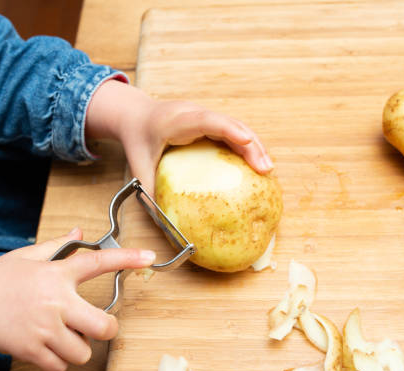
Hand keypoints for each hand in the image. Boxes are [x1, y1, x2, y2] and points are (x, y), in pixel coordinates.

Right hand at [0, 228, 154, 370]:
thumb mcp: (26, 256)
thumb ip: (58, 245)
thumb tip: (80, 231)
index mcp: (56, 274)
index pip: (98, 262)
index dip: (127, 258)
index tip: (148, 257)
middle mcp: (56, 302)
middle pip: (104, 327)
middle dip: (106, 329)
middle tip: (95, 326)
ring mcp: (45, 329)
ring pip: (84, 353)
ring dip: (78, 347)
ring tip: (62, 335)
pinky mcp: (33, 351)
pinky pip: (61, 366)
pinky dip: (58, 361)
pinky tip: (46, 346)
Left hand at [85, 80, 273, 192]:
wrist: (135, 115)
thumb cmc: (137, 141)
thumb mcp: (138, 168)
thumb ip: (150, 193)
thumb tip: (165, 224)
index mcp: (174, 121)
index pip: (204, 121)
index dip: (227, 128)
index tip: (246, 140)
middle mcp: (193, 113)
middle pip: (228, 123)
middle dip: (250, 144)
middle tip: (266, 169)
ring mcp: (204, 114)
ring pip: (236, 125)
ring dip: (254, 145)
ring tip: (268, 170)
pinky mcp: (211, 121)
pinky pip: (233, 131)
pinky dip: (247, 145)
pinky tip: (257, 164)